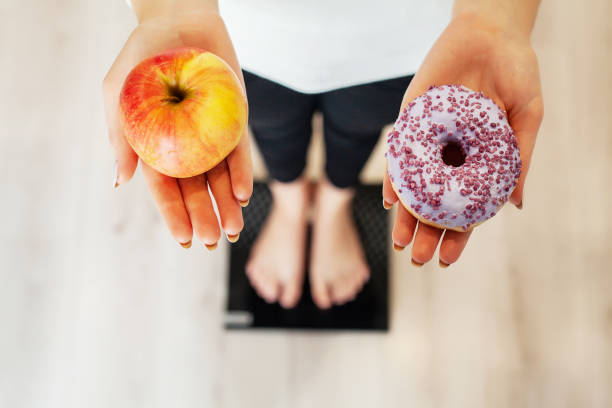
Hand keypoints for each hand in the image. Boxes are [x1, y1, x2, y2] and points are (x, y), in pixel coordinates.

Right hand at [103, 11, 251, 248]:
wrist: (178, 19)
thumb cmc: (141, 55)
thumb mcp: (118, 93)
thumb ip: (119, 136)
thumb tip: (121, 182)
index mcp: (155, 146)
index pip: (165, 188)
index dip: (174, 215)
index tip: (185, 240)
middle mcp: (185, 146)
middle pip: (196, 189)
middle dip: (205, 217)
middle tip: (213, 241)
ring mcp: (211, 135)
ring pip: (220, 177)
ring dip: (227, 204)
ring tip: (234, 229)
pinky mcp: (234, 120)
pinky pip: (239, 151)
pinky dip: (241, 172)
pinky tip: (244, 194)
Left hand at [383, 12, 543, 265]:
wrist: (492, 32)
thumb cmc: (517, 72)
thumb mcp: (527, 118)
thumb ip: (520, 159)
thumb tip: (515, 204)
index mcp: (477, 160)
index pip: (462, 207)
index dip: (455, 235)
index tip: (448, 260)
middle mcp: (449, 155)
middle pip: (432, 203)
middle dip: (425, 232)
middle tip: (418, 258)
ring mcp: (428, 139)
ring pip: (412, 185)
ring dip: (405, 215)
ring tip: (400, 241)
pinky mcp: (411, 118)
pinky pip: (399, 152)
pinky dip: (394, 175)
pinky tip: (390, 200)